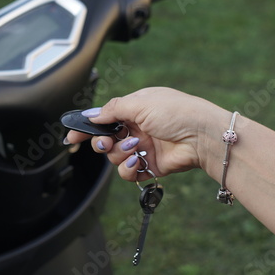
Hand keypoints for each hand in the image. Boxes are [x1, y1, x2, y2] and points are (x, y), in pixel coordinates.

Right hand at [65, 87, 227, 180]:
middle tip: (105, 143)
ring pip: (114, 157)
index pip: (104, 119)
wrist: (203, 136)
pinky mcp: (149, 166)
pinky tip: (138, 162)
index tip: (71, 138)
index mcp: (134, 109)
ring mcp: (142, 148)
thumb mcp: (141, 102)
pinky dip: (128, 169)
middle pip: (105, 140)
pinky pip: (127, 172)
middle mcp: (136, 128)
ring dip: (119, 154)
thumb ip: (113, 109)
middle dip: (101, 143)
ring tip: (134, 148)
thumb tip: (91, 115)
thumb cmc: (177, 112)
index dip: (87, 128)